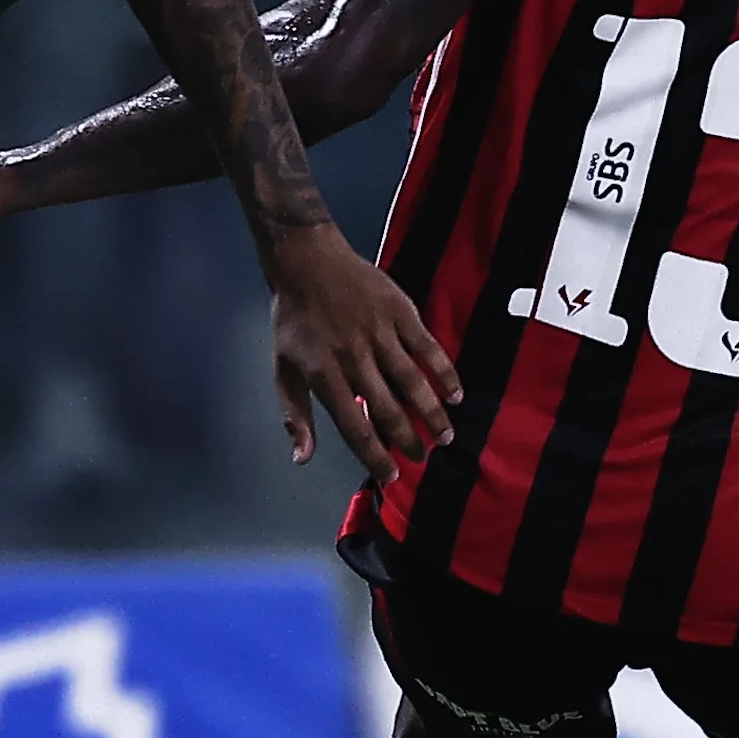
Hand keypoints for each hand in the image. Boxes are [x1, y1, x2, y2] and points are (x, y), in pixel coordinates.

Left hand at [267, 227, 460, 483]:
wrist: (306, 261)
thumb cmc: (293, 319)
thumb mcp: (282, 368)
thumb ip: (295, 415)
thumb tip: (302, 458)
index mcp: (326, 376)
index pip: (355, 428)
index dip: (375, 457)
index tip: (392, 476)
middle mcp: (355, 359)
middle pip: (389, 410)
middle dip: (409, 440)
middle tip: (423, 457)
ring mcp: (380, 334)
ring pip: (413, 382)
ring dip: (433, 413)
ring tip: (445, 435)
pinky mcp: (400, 312)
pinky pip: (428, 347)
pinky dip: (444, 372)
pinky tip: (456, 393)